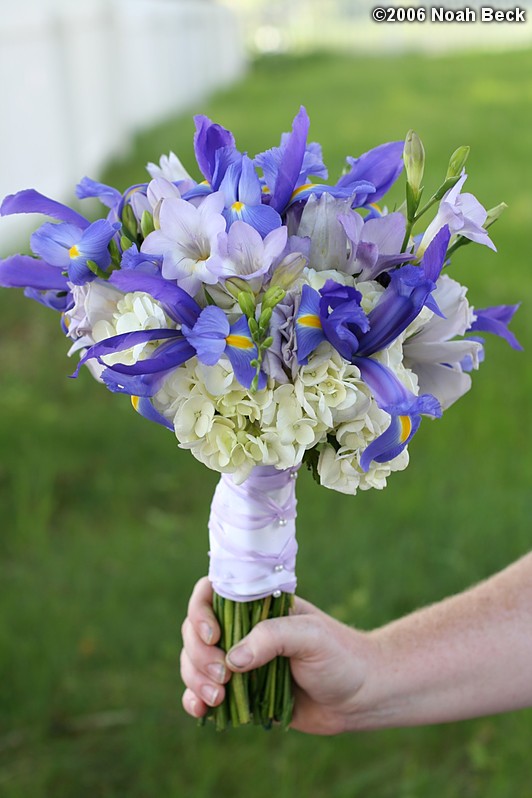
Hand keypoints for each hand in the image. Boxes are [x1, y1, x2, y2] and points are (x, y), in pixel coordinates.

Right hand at [180, 577, 376, 734]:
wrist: (360, 697)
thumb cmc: (340, 656)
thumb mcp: (311, 637)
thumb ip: (272, 639)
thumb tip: (231, 660)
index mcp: (257, 605)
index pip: (211, 593)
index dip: (201, 612)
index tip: (215, 638)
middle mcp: (242, 629)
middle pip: (195, 631)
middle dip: (198, 655)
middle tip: (222, 678)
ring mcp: (239, 661)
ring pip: (194, 662)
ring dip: (195, 679)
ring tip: (218, 699)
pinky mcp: (241, 692)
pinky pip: (203, 692)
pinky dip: (194, 700)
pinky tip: (201, 711)